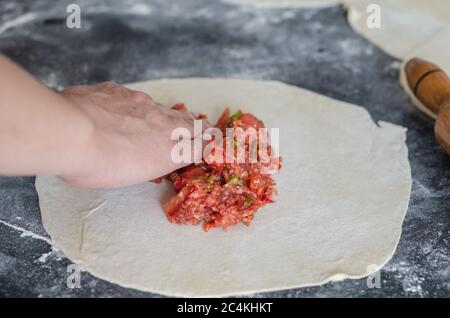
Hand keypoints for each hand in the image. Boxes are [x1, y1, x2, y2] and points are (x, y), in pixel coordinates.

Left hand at [60, 81, 208, 187]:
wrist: (73, 134)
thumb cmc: (101, 166)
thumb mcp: (133, 175)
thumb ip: (149, 161)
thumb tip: (147, 154)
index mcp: (169, 149)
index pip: (199, 144)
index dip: (207, 143)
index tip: (211, 142)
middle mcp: (162, 122)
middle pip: (188, 122)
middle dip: (195, 125)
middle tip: (199, 126)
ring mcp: (141, 102)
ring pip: (162, 107)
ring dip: (164, 115)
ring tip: (160, 119)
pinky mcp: (119, 90)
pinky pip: (131, 97)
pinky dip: (132, 105)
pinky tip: (119, 110)